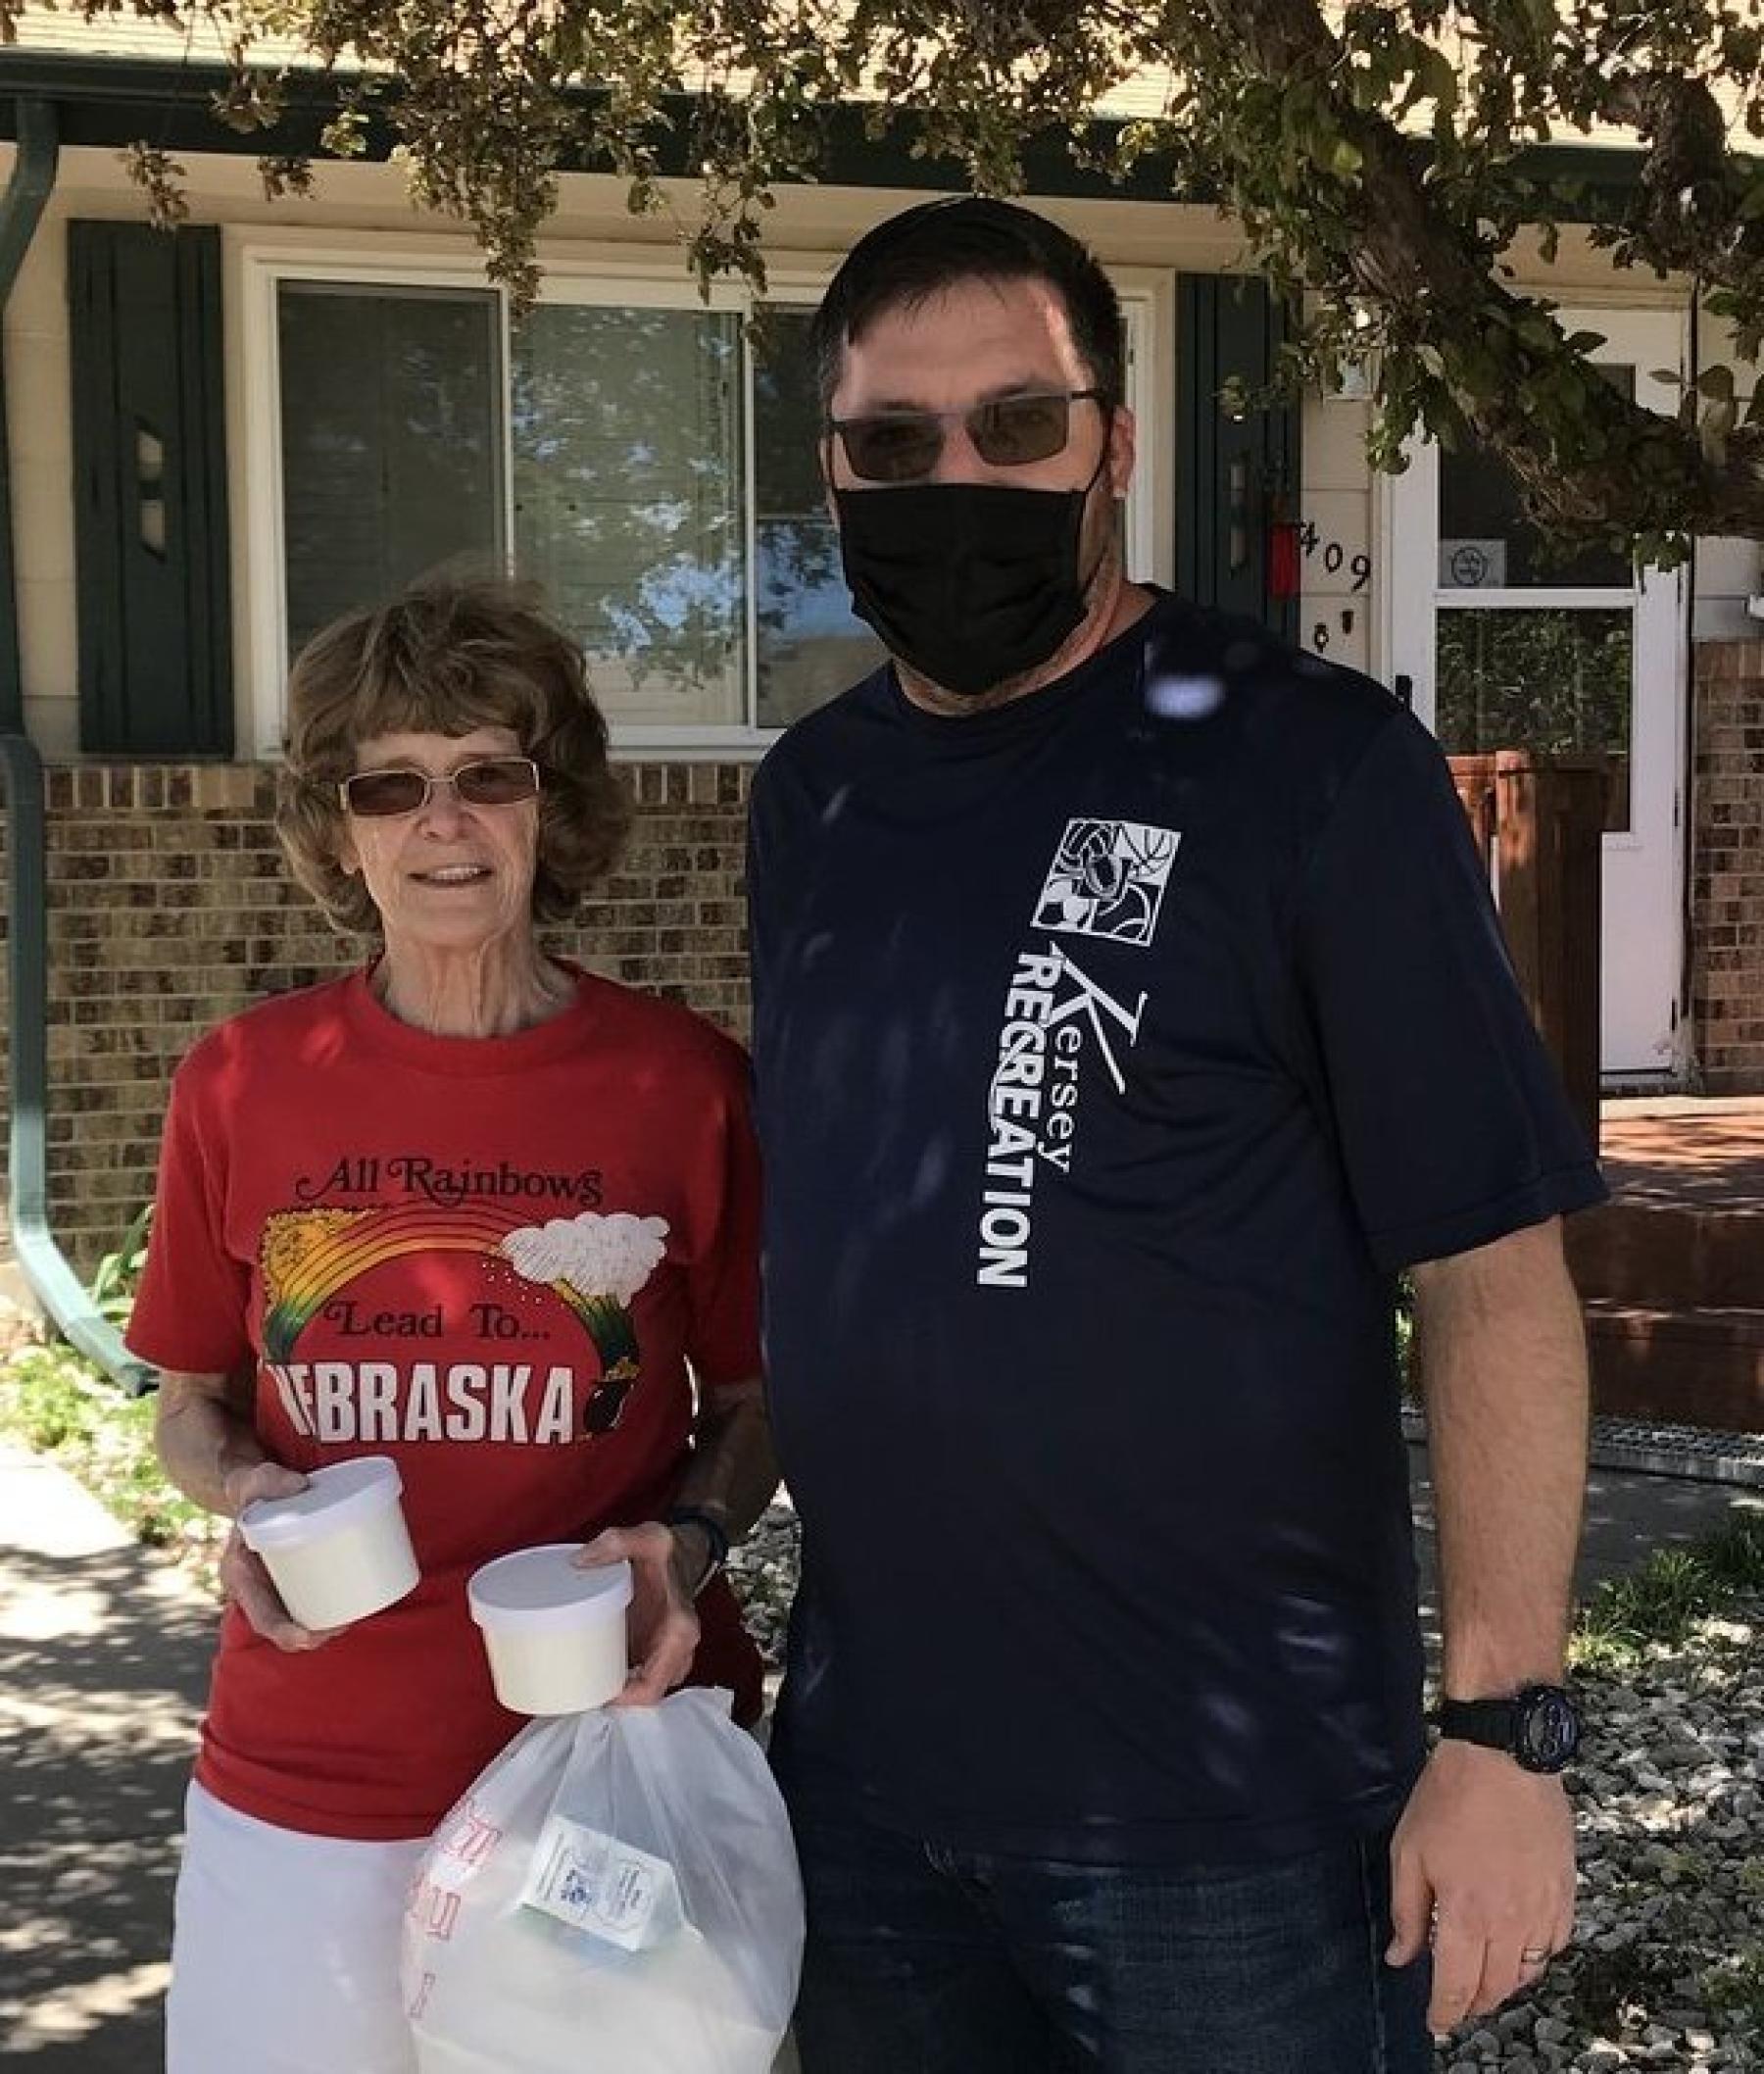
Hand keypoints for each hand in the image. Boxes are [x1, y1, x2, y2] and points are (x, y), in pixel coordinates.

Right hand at [219, 1461, 346, 1653]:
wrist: (256, 1491)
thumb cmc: (254, 1489)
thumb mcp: (256, 1480)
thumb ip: (270, 1480)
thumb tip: (299, 1485)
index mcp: (240, 1573)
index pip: (260, 1614)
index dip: (283, 1631)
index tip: (307, 1636)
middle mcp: (255, 1587)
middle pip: (283, 1625)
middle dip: (312, 1635)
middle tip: (344, 1623)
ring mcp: (274, 1586)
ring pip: (297, 1619)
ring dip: (323, 1628)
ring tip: (352, 1618)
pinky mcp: (292, 1578)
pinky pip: (307, 1602)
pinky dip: (327, 1610)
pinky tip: (351, 1607)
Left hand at [574, 1521, 700, 1707]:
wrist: (685, 1552)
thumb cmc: (670, 1551)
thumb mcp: (650, 1537)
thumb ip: (617, 1542)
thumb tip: (579, 1561)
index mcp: (679, 1631)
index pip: (653, 1687)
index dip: (624, 1699)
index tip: (595, 1693)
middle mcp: (678, 1650)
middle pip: (646, 1694)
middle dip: (614, 1698)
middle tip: (579, 1688)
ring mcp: (667, 1654)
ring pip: (642, 1688)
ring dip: (616, 1691)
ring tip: (581, 1682)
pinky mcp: (655, 1652)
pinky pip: (639, 1677)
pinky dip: (618, 1681)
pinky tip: (592, 1673)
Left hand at [1386, 1739, 1575, 2036]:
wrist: (1503, 1756)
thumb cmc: (1449, 1798)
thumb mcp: (1409, 1852)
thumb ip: (1407, 1912)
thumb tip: (1400, 1958)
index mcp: (1467, 1914)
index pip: (1458, 1986)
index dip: (1445, 2012)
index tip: (1436, 2022)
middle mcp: (1511, 1921)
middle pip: (1497, 1988)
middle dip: (1474, 2004)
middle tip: (1458, 2004)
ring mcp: (1544, 1908)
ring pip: (1530, 1971)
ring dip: (1506, 1984)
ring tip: (1486, 1979)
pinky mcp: (1565, 1891)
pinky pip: (1556, 1944)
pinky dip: (1538, 1956)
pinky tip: (1521, 1948)